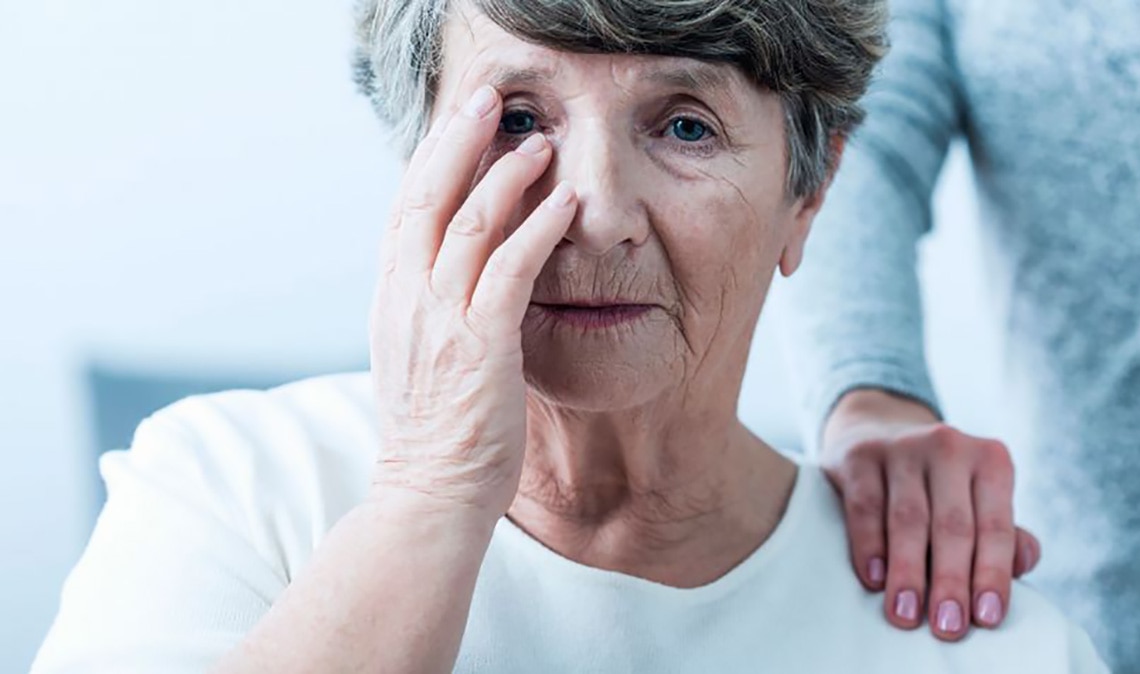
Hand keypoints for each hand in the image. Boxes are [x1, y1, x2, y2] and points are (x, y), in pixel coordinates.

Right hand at [368, 85, 577, 519]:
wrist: (428, 495)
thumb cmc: (434, 433)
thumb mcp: (415, 357)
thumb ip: (428, 308)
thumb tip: (450, 270)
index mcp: (392, 300)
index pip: (405, 211)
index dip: (431, 160)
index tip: (457, 123)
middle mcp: (407, 300)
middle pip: (426, 198)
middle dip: (457, 141)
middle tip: (488, 99)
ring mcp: (440, 320)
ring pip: (468, 224)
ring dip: (506, 175)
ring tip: (540, 142)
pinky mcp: (480, 344)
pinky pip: (510, 270)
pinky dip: (538, 229)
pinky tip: (565, 203)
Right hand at [821, 389, 1040, 641]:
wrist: (881, 432)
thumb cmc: (940, 486)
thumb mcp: (977, 500)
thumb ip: (1004, 534)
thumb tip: (1024, 564)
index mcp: (990, 460)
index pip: (995, 525)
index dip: (992, 574)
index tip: (987, 618)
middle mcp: (949, 447)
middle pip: (952, 524)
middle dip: (951, 581)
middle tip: (948, 627)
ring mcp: (902, 447)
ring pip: (908, 518)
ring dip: (908, 571)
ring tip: (906, 615)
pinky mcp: (860, 455)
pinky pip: (865, 505)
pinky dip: (869, 544)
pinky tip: (873, 578)